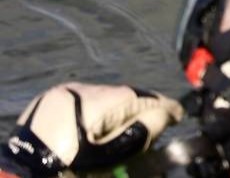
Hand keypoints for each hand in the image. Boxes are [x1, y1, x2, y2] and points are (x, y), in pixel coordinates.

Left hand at [1, 84, 182, 177]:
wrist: (23, 173)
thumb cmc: (70, 167)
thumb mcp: (110, 155)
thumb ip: (141, 130)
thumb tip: (168, 112)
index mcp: (96, 101)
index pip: (141, 97)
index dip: (163, 105)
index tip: (179, 113)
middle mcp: (80, 88)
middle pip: (124, 95)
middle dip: (141, 107)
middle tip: (157, 122)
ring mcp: (63, 93)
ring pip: (104, 95)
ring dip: (120, 108)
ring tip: (129, 126)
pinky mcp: (51, 101)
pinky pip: (85, 100)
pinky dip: (98, 110)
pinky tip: (102, 125)